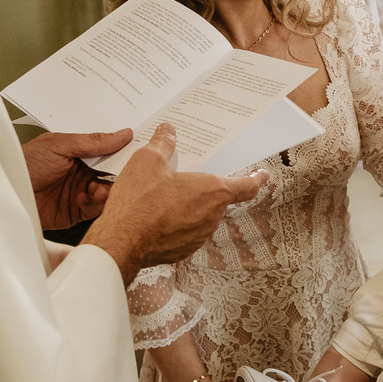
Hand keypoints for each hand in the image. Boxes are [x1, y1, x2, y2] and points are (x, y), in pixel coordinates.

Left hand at [23, 129, 132, 229]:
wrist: (6, 193)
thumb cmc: (25, 163)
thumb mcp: (60, 146)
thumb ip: (93, 142)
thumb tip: (123, 135)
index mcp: (81, 152)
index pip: (110, 149)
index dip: (125, 150)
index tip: (139, 150)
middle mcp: (84, 171)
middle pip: (114, 171)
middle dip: (120, 173)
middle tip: (123, 173)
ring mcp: (82, 191)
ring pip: (109, 191)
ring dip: (108, 190)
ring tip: (98, 189)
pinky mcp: (78, 211)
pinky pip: (97, 209)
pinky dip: (97, 204)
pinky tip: (86, 198)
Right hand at [81, 124, 268, 283]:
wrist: (120, 243)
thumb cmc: (138, 202)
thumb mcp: (147, 160)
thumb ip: (163, 143)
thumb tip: (168, 130)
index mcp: (212, 192)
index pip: (246, 186)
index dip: (256, 179)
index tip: (263, 175)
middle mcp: (211, 216)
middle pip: (217, 199)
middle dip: (203, 189)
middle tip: (184, 179)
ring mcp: (198, 237)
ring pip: (200, 216)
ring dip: (188, 207)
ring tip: (162, 197)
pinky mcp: (182, 251)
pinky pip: (185, 232)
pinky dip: (176, 223)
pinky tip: (155, 216)